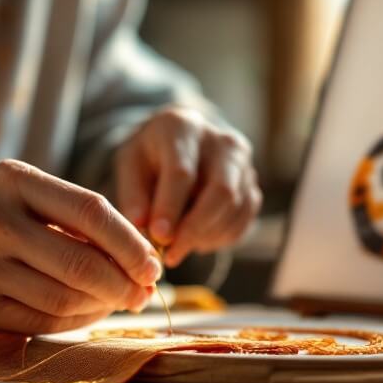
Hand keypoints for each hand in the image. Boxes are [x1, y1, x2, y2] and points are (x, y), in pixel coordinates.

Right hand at [0, 160, 161, 333]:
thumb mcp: (26, 190)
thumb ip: (77, 217)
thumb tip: (142, 262)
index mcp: (14, 180)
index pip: (91, 212)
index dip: (131, 243)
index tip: (154, 264)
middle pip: (81, 264)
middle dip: (124, 284)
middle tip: (144, 292)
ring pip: (64, 299)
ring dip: (103, 305)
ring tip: (118, 299)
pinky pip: (41, 322)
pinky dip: (76, 321)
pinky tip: (88, 311)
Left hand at [114, 107, 261, 267]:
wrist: (179, 144)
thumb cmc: (150, 157)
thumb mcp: (129, 166)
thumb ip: (134, 196)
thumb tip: (143, 228)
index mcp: (183, 128)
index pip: (183, 172)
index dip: (171, 208)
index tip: (158, 237)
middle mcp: (221, 141)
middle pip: (221, 191)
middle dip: (195, 229)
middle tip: (172, 255)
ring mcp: (242, 163)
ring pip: (236, 208)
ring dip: (207, 236)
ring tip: (179, 247)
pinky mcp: (252, 184)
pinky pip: (244, 219)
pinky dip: (221, 238)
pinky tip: (198, 240)